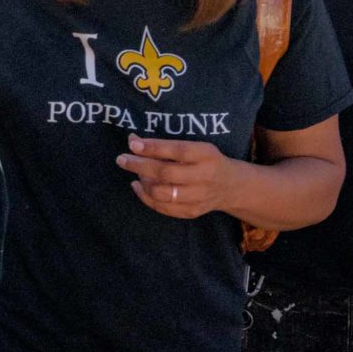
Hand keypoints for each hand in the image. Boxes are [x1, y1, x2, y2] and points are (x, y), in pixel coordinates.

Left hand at [118, 136, 237, 219]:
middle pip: (166, 173)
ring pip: (161, 193)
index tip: (133, 144)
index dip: (154, 147)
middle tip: (122, 159)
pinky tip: (138, 186)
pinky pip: (163, 207)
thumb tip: (132, 139)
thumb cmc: (205, 161)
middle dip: (139, 165)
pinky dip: (145, 196)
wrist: (230, 186)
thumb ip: (165, 145)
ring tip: (136, 173)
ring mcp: (199, 197)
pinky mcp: (192, 212)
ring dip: (143, 182)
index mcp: (207, 155)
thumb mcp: (194, 147)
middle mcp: (205, 177)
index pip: (178, 151)